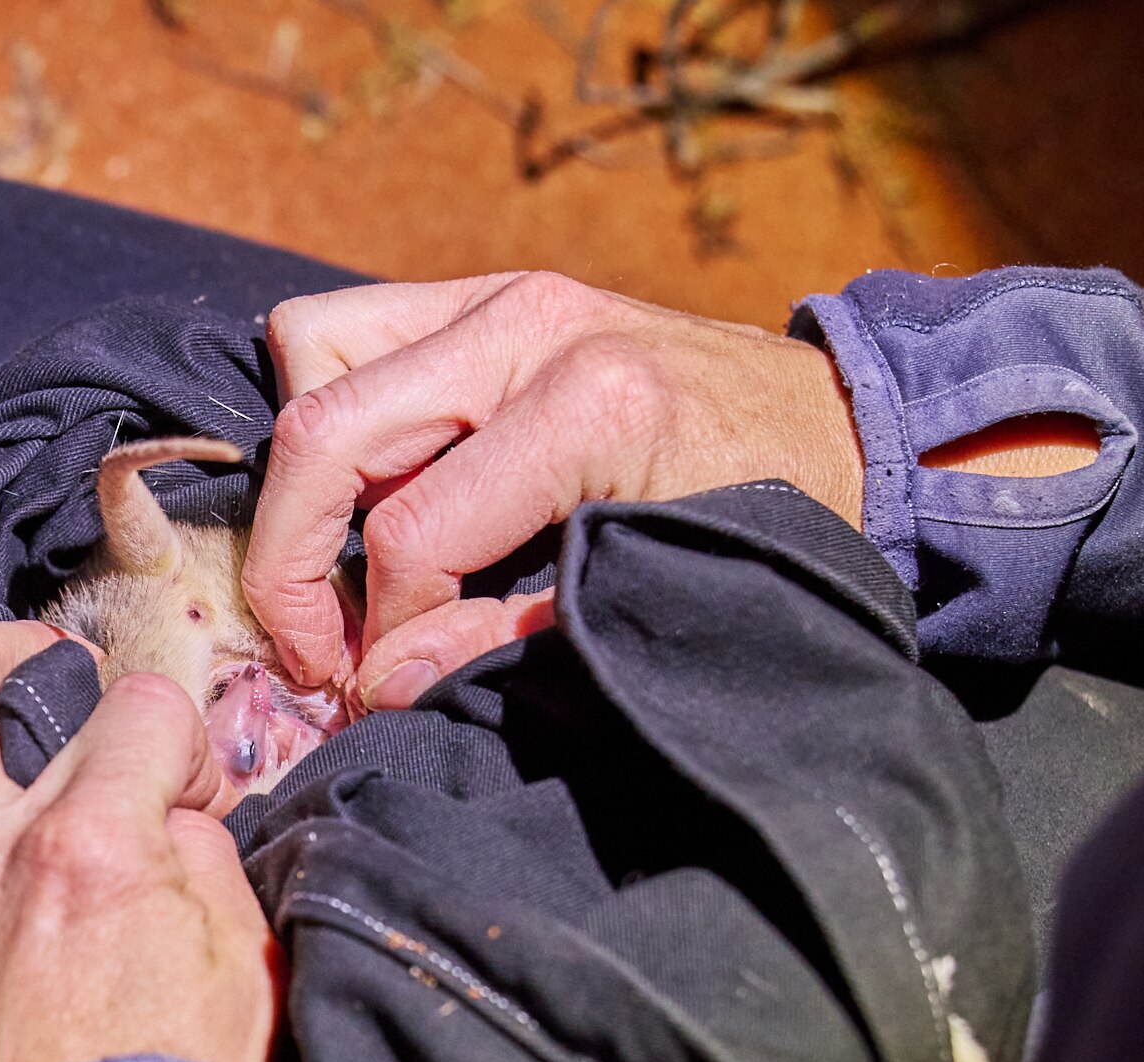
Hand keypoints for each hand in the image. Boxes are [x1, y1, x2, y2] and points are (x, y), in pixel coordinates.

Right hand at [244, 272, 866, 709]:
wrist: (851, 431)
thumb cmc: (768, 529)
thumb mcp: (652, 603)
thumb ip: (506, 641)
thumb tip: (377, 681)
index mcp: (590, 406)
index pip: (410, 533)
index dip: (378, 632)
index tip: (377, 686)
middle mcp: (532, 328)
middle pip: (325, 433)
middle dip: (291, 560)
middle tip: (310, 647)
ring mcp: (505, 295)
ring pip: (313, 354)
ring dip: (303, 470)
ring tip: (337, 554)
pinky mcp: (491, 292)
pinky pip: (348, 330)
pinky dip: (332, 409)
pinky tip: (373, 487)